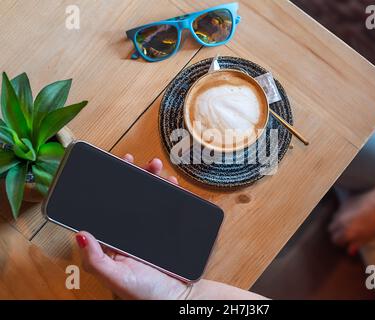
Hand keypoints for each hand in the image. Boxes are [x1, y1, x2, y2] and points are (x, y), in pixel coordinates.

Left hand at [75, 154, 188, 299]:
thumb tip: (79, 234)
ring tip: (156, 168)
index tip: (111, 168)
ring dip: (152, 180)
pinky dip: (171, 193)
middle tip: (135, 161)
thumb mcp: (118, 278)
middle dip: (133, 176)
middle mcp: (131, 232)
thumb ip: (97, 260)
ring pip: (150, 198)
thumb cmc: (147, 294)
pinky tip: (172, 184)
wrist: (180, 299)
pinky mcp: (168, 229)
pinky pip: (169, 207)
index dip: (109, 187)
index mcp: (114, 241)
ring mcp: (150, 229)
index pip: (107, 208)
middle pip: (130, 198)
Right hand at [329, 187, 374, 254]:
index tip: (346, 242)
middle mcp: (340, 221)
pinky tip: (352, 214)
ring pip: (333, 219)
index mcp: (346, 232)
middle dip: (336, 232)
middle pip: (331, 229)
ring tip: (348, 224)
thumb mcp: (369, 236)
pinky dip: (342, 214)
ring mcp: (341, 211)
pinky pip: (339, 210)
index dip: (341, 242)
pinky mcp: (345, 202)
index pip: (335, 239)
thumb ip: (357, 243)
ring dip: (338, 223)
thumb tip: (350, 250)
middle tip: (346, 234)